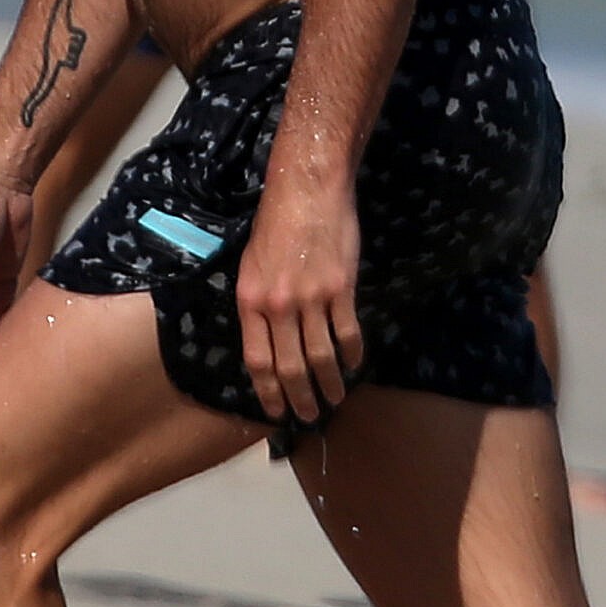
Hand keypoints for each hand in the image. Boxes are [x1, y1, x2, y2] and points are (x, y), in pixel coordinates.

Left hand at [235, 176, 363, 427]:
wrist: (306, 190)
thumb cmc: (275, 225)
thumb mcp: (251, 266)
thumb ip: (257, 305)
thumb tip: (267, 341)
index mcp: (250, 300)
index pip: (257, 361)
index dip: (268, 392)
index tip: (276, 412)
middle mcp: (278, 305)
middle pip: (289, 367)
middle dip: (301, 398)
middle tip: (310, 416)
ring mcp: (311, 297)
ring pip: (321, 356)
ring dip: (331, 383)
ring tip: (336, 397)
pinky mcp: (341, 288)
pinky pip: (348, 332)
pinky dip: (352, 354)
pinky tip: (355, 364)